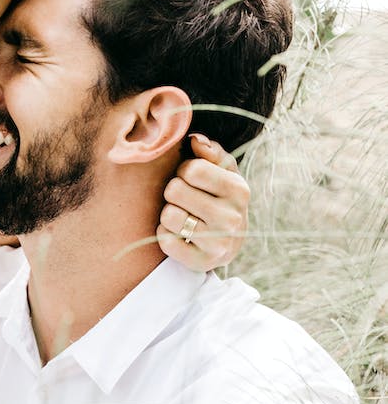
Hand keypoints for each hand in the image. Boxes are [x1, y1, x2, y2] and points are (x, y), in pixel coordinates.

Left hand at [158, 133, 248, 268]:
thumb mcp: (224, 173)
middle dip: (173, 192)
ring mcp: (218, 243)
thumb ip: (211, 152)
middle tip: (184, 199)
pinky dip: (166, 235)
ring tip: (183, 216)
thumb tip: (194, 140)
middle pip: (175, 191)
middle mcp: (231, 217)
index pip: (192, 169)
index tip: (190, 178)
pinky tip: (179, 234)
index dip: (184, 170)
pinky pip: (165, 240)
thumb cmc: (220, 198)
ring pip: (168, 216)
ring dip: (168, 214)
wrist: (227, 244)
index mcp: (239, 190)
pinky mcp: (200, 262)